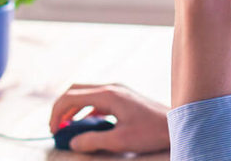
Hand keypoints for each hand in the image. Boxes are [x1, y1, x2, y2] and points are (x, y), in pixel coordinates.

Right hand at [48, 83, 169, 153]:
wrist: (177, 124)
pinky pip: (97, 99)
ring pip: (86, 94)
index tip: (53, 130)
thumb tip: (73, 142)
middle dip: (62, 108)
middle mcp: (111, 87)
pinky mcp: (123, 97)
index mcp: (107, 95)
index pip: (71, 96)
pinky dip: (86, 110)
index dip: (57, 112)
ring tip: (67, 127)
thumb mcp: (120, 141)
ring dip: (74, 109)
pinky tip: (87, 125)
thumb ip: (93, 141)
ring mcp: (117, 90)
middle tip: (56, 127)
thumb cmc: (151, 132)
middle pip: (75, 90)